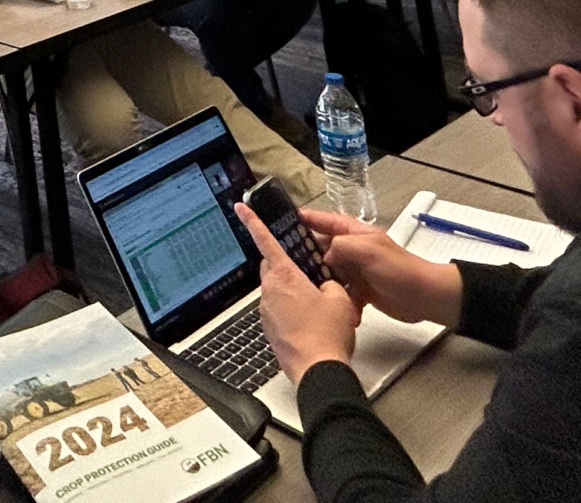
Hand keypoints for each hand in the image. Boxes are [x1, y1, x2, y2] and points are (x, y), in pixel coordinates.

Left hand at [234, 202, 358, 383]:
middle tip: (306, 272)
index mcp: (285, 276)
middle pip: (271, 267)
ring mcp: (267, 313)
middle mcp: (270, 292)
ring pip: (275, 291)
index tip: (240, 208)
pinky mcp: (269, 331)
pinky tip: (309, 323)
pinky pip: (277, 312)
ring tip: (315, 306)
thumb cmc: (327, 336)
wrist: (318, 372)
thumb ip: (330, 284)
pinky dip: (289, 312)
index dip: (252, 222)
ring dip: (290, 292)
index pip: (265, 241)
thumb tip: (325, 286)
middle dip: (285, 265)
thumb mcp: (340, 299)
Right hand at [299, 208, 465, 325]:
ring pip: (328, 272)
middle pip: (321, 247)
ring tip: (302, 286)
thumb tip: (323, 254)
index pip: (323, 220)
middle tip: (284, 261)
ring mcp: (356, 270)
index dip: (304, 219)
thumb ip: (341, 246)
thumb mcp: (368, 250)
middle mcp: (352, 249)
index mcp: (354, 233)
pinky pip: (340, 292)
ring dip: (319, 280)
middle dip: (305, 253)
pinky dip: (336, 299)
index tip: (282, 222)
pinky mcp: (360, 290)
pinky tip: (329, 306)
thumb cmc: (400, 270)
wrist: (424, 297)